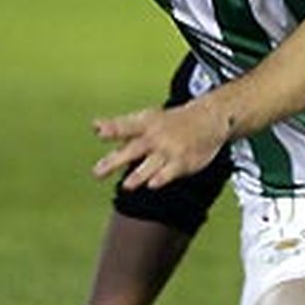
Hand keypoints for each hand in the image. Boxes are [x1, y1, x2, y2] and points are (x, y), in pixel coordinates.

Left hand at [92, 98, 229, 190]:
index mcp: (145, 124)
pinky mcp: (182, 162)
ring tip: (126, 186)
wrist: (209, 119)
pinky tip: (152, 185)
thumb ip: (121, 126)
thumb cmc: (171, 121)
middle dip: (114, 162)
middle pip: (132, 150)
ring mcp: (169, 150)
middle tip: (96, 173)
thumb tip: (95, 127)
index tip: (99, 132)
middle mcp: (155, 137)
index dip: (112, 129)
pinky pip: (169, 173)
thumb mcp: (147, 119)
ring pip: (150, 165)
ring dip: (138, 176)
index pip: (125, 127)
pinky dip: (160, 179)